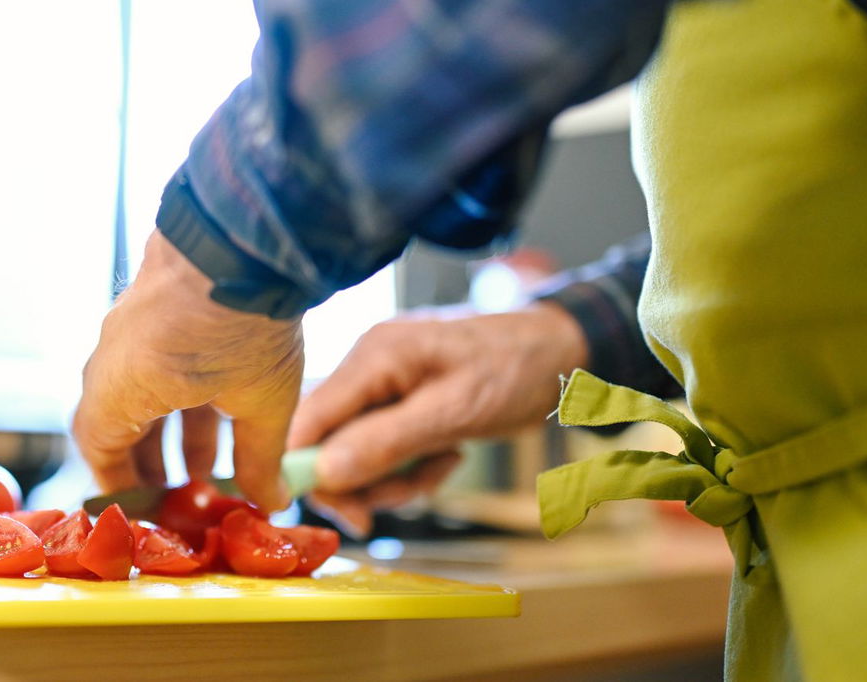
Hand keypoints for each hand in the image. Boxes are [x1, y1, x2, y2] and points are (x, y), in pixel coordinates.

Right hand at [74, 230, 304, 511]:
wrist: (246, 233)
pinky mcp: (157, 296)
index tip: (147, 509)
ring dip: (170, 428)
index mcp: (121, 387)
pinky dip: (179, 390)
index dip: (122, 484)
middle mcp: (114, 354)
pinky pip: (154, 357)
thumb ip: (260, 459)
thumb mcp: (261, 403)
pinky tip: (218, 405)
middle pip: (118, 421)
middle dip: (150, 462)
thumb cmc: (244, 323)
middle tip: (179, 492)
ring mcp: (132, 321)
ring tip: (207, 464)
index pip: (99, 448)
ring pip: (141, 389)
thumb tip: (270, 501)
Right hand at [287, 302, 588, 534]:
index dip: (307, 470)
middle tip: (402, 499)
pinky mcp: (399, 396)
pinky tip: (445, 455)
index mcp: (372, 357)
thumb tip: (325, 474)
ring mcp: (382, 380)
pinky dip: (409, 463)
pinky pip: (382, 442)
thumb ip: (387, 443)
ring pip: (356, 448)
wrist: (559, 352)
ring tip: (438, 469)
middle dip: (362, 480)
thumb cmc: (515, 370)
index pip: (308, 418)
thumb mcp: (454, 413)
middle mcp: (367, 364)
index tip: (343, 514)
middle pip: (327, 439)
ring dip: (392, 476)